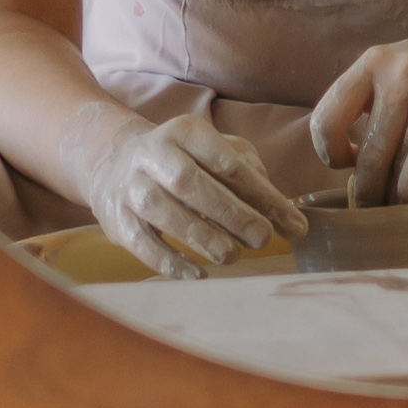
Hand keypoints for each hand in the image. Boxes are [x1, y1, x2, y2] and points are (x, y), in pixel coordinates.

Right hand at [60, 101, 307, 279]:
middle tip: (262, 239)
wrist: (113, 164)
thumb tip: (287, 217)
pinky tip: (196, 274)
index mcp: (186, 132)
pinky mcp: (116, 219)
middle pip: (192, 183)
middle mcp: (154, 154)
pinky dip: (170, 262)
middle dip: (232, 214)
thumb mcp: (215, 153)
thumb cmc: (182, 162)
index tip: (294, 226)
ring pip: (165, 211)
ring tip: (231, 256)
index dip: (264, 196)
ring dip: (202, 237)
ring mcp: (131, 187)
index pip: (228, 163)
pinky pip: (143, 243)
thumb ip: (252, 178)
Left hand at [310, 27, 407, 204]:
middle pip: (368, 150)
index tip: (345, 165)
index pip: (327, 118)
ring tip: (390, 212)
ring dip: (390, 195)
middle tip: (367, 211)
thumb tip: (335, 149)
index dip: (329, 153)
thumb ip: (368, 97)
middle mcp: (398, 72)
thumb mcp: (398, 65)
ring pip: (397, 160)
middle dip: (365, 190)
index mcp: (374, 61)